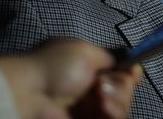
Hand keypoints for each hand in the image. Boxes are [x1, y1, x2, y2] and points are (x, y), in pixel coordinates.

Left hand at [0, 39, 141, 118]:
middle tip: (103, 84)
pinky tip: (103, 106)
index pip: (120, 74)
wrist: (30, 94)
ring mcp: (90, 111)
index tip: (133, 70)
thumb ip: (111, 57)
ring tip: (101, 97)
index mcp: (89, 70)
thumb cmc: (54, 67)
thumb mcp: (85, 50)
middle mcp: (92, 91)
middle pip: (125, 92)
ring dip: (119, 100)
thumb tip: (130, 64)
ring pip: (122, 108)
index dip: (129, 74)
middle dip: (122, 86)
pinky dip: (114, 113)